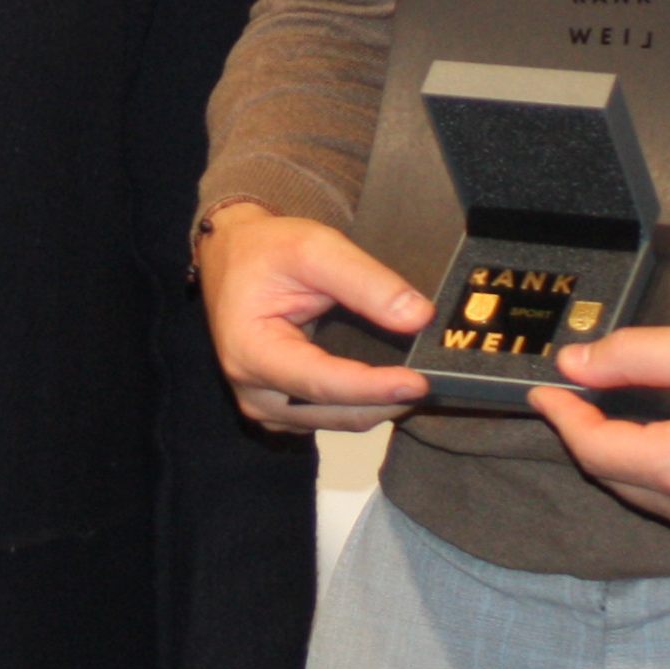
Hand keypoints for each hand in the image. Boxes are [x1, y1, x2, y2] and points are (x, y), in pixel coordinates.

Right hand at [196, 203, 430, 431]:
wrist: (233, 256)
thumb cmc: (267, 250)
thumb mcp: (315, 248)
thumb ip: (366, 282)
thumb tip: (418, 317)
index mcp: (251, 352)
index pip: (322, 382)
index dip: (374, 387)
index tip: (419, 383)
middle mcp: (255, 392)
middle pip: (335, 411)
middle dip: (386, 400)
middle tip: (435, 380)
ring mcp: (267, 407)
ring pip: (338, 420)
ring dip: (378, 404)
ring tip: (416, 378)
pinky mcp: (282, 410)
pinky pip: (331, 416)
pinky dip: (363, 403)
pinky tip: (387, 382)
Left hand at [529, 320, 669, 541]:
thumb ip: (633, 356)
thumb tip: (574, 364)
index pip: (596, 451)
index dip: (563, 417)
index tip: (545, 388)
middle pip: (614, 476)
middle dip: (588, 434)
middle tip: (575, 390)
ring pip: (644, 493)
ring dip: (621, 454)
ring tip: (612, 405)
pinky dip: (656, 470)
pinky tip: (661, 433)